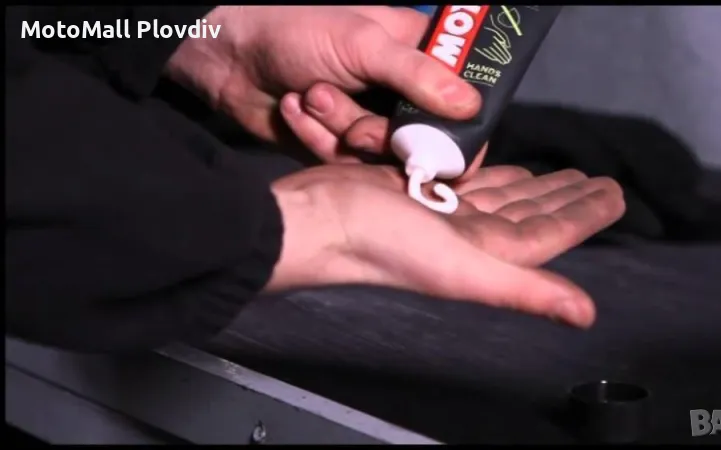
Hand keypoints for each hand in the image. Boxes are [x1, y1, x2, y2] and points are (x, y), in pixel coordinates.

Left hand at [165, 6, 481, 163]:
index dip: (458, 129)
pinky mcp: (336, 147)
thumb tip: (469, 106)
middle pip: (421, 140)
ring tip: (313, 95)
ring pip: (379, 155)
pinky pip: (343, 162)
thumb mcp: (362, 43)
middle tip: (355, 122)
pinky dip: (316, 138)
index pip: (461, 100)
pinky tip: (296, 108)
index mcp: (417, 58)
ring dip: (341, 129)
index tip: (446, 149)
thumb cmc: (296, 30)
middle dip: (382, 134)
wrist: (229, 55)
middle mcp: (397, 94)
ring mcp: (367, 122)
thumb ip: (416, 75)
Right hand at [269, 165, 625, 327]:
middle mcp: (470, 237)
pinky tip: (505, 165)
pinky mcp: (419, 188)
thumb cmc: (383, 246)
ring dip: (536, 183)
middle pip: (533, 212)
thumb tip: (585, 315)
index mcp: (488, 256)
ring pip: (504, 195)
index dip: (585, 215)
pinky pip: (469, 178)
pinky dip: (493, 171)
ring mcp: (444, 213)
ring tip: (562, 172)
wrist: (318, 219)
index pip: (551, 233)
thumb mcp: (463, 269)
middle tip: (598, 180)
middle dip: (566, 197)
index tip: (615, 194)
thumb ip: (525, 290)